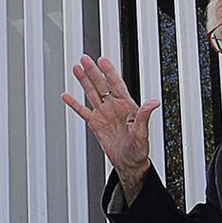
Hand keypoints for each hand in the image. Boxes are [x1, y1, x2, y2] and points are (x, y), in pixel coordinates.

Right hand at [63, 55, 158, 196]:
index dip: (109, 72)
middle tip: (84, 59)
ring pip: (92, 94)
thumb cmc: (139, 149)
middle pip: (101, 85)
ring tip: (76, 69)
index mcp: (127, 106)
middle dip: (93, 72)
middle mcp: (114, 107)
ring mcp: (104, 115)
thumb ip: (145, 116)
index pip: (116, 84)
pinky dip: (74, 104)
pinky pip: (83, 112)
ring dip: (84, 81)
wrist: (129, 163)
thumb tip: (154, 102)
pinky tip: (67, 96)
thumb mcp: (143, 133)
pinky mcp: (96, 124)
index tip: (102, 60)